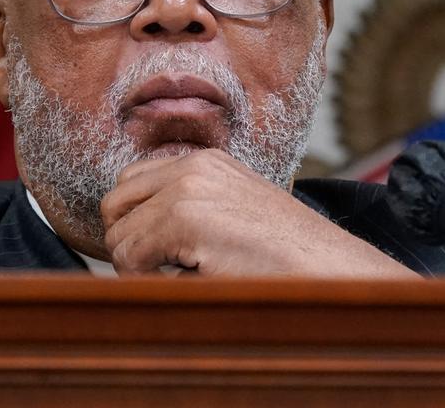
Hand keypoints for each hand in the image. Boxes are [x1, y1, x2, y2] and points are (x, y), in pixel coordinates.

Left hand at [99, 148, 418, 277]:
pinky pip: (130, 256)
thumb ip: (191, 211)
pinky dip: (147, 280)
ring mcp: (187, 188)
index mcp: (205, 162)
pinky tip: (189, 283)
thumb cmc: (288, 257)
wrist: (329, 269)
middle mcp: (193, 166)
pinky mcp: (185, 216)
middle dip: (127, 241)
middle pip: (114, 202)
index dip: (135, 224)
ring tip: (182, 279)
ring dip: (138, 266)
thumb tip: (135, 236)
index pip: (132, 183)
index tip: (157, 255)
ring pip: (118, 234)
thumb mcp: (235, 215)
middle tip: (160, 272)